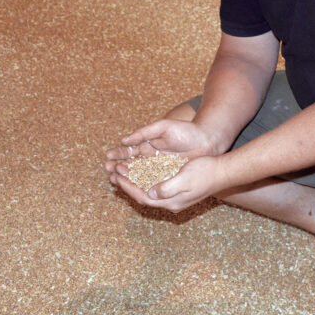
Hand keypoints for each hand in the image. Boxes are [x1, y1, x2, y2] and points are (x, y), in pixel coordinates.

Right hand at [103, 118, 222, 175]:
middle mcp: (151, 158)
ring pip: (138, 175)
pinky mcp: (167, 177)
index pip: (128, 151)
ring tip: (114, 179)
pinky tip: (132, 187)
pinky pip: (151, 182)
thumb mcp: (163, 127)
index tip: (107, 157)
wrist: (207, 141)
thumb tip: (124, 140)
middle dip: (117, 167)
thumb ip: (144, 132)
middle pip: (130, 164)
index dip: (118, 154)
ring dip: (126, 177)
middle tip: (107, 170)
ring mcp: (159, 168)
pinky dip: (141, 185)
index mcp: (148, 145)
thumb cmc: (186, 131)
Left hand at [104, 118, 230, 210]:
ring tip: (122, 173)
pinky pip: (156, 187)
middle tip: (113, 175)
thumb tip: (150, 192)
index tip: (117, 177)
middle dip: (128, 186)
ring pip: (149, 192)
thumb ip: (167, 187)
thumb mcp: (186, 178)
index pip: (144, 197)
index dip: (129, 188)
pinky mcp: (178, 190)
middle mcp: (172, 202)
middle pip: (144, 197)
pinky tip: (140, 172)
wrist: (224, 172)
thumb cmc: (206, 172)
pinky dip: (145, 180)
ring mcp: (175, 197)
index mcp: (172, 202)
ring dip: (135, 183)